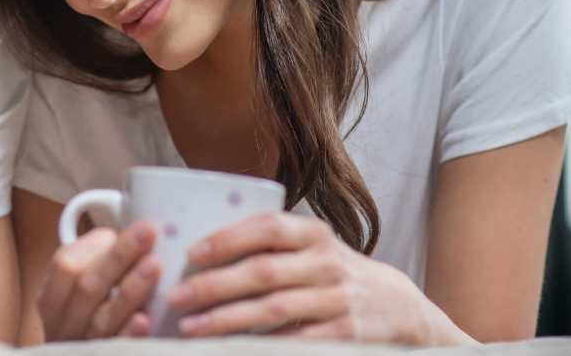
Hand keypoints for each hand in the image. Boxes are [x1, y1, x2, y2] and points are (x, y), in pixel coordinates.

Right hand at [37, 221, 160, 340]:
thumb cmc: (84, 319)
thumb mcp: (75, 292)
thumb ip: (96, 264)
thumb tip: (138, 233)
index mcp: (52, 298)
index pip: (64, 264)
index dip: (93, 245)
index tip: (119, 230)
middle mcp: (62, 323)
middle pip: (88, 286)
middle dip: (119, 256)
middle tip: (148, 232)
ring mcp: (81, 345)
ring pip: (103, 317)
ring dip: (129, 291)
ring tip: (154, 266)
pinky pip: (116, 347)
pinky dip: (129, 333)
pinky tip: (145, 319)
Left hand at [166, 211, 459, 343]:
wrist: (394, 304)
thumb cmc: (329, 270)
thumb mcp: (310, 245)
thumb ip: (268, 241)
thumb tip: (196, 246)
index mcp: (313, 233)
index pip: (268, 227)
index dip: (228, 238)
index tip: (191, 252)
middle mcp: (327, 263)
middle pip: (264, 272)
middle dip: (215, 285)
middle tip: (175, 296)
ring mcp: (337, 300)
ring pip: (274, 310)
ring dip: (227, 320)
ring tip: (190, 327)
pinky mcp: (345, 336)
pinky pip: (295, 343)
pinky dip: (259, 347)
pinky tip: (229, 348)